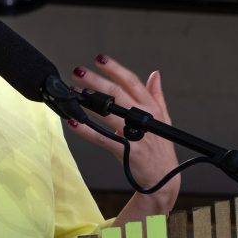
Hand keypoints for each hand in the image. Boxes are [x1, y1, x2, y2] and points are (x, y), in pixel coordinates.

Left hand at [68, 54, 178, 209]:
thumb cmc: (160, 147)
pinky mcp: (127, 151)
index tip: (100, 59)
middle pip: (117, 94)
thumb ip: (157, 95)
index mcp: (151, 108)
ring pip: (109, 113)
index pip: (132, 82)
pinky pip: (102, 138)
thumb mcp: (164, 119)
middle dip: (96, 80)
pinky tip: (73, 121)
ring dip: (88, 101)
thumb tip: (155, 74)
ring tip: (73, 92)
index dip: (115, 69)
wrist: (164, 179)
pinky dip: (86, 130)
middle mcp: (144, 119)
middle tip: (78, 72)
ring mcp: (136, 135)